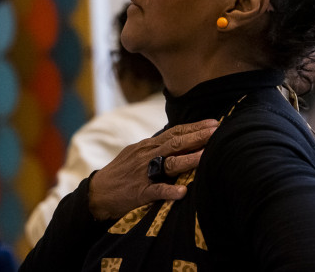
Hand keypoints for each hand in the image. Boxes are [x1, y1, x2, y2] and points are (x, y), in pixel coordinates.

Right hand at [87, 119, 217, 219]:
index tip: (213, 123)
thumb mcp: (137, 153)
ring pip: (168, 164)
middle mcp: (147, 155)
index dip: (194, 127)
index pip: (174, 132)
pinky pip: (157, 191)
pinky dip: (170, 191)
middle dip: (197, 137)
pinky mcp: (140, 192)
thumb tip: (179, 139)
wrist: (98, 191)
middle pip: (175, 143)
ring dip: (188, 160)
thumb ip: (157, 147)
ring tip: (205, 156)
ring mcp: (144, 173)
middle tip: (216, 132)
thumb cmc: (121, 172)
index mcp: (148, 145)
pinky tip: (183, 192)